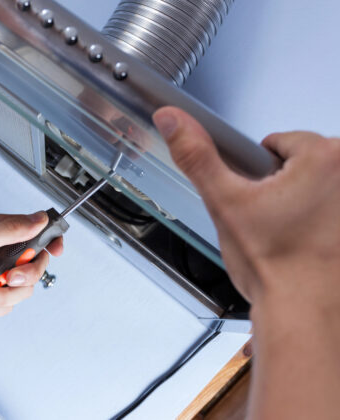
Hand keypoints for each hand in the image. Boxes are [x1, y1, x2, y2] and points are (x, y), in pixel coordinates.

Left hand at [0, 212, 63, 329]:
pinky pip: (8, 306)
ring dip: (0, 296)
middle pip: (36, 265)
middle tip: (7, 277)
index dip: (49, 240)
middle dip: (23, 276)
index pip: (35, 230)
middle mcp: (0, 253)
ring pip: (23, 290)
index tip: (55, 250)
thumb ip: (11, 229)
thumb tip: (38, 219)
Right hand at [153, 107, 339, 303]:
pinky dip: (322, 223)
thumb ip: (196, 156)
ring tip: (291, 235)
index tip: (259, 200)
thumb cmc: (276, 265)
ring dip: (304, 204)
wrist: (304, 312)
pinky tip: (308, 245)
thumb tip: (173, 120)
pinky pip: (331, 210)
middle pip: (303, 162)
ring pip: (319, 187)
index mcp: (325, 157)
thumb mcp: (223, 203)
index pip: (278, 142)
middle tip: (273, 221)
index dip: (257, 172)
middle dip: (284, 186)